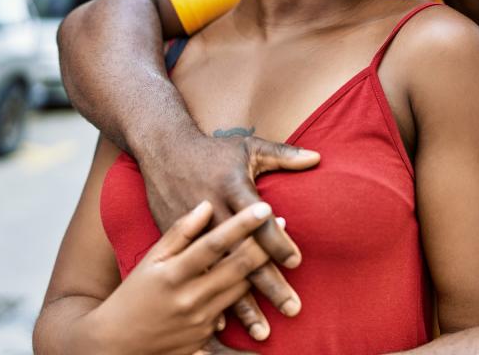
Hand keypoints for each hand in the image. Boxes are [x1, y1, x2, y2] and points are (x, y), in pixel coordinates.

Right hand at [94, 200, 271, 354]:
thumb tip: (206, 204)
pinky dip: (247, 297)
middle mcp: (188, 298)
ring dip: (264, 270)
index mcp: (173, 273)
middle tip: (285, 223)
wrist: (115, 343)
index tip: (266, 207)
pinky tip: (263, 283)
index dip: (241, 225)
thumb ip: (179, 232)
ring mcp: (198, 321)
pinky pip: (233, 312)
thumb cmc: (133, 292)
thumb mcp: (151, 259)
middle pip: (237, 268)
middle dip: (265, 245)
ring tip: (281, 250)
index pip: (214, 243)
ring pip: (242, 290)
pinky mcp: (204, 338)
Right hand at [138, 131, 318, 338]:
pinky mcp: (176, 246)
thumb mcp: (245, 146)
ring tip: (265, 331)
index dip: (276, 242)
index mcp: (228, 190)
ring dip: (243, 307)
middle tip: (293, 307)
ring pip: (220, 277)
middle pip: (242, 258)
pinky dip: (210, 301)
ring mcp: (191, 234)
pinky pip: (195, 280)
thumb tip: (317, 158)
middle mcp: (210, 216)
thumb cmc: (209, 151)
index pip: (256, 224)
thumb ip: (282, 155)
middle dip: (268, 285)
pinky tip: (228, 327)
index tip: (297, 261)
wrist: (161, 153)